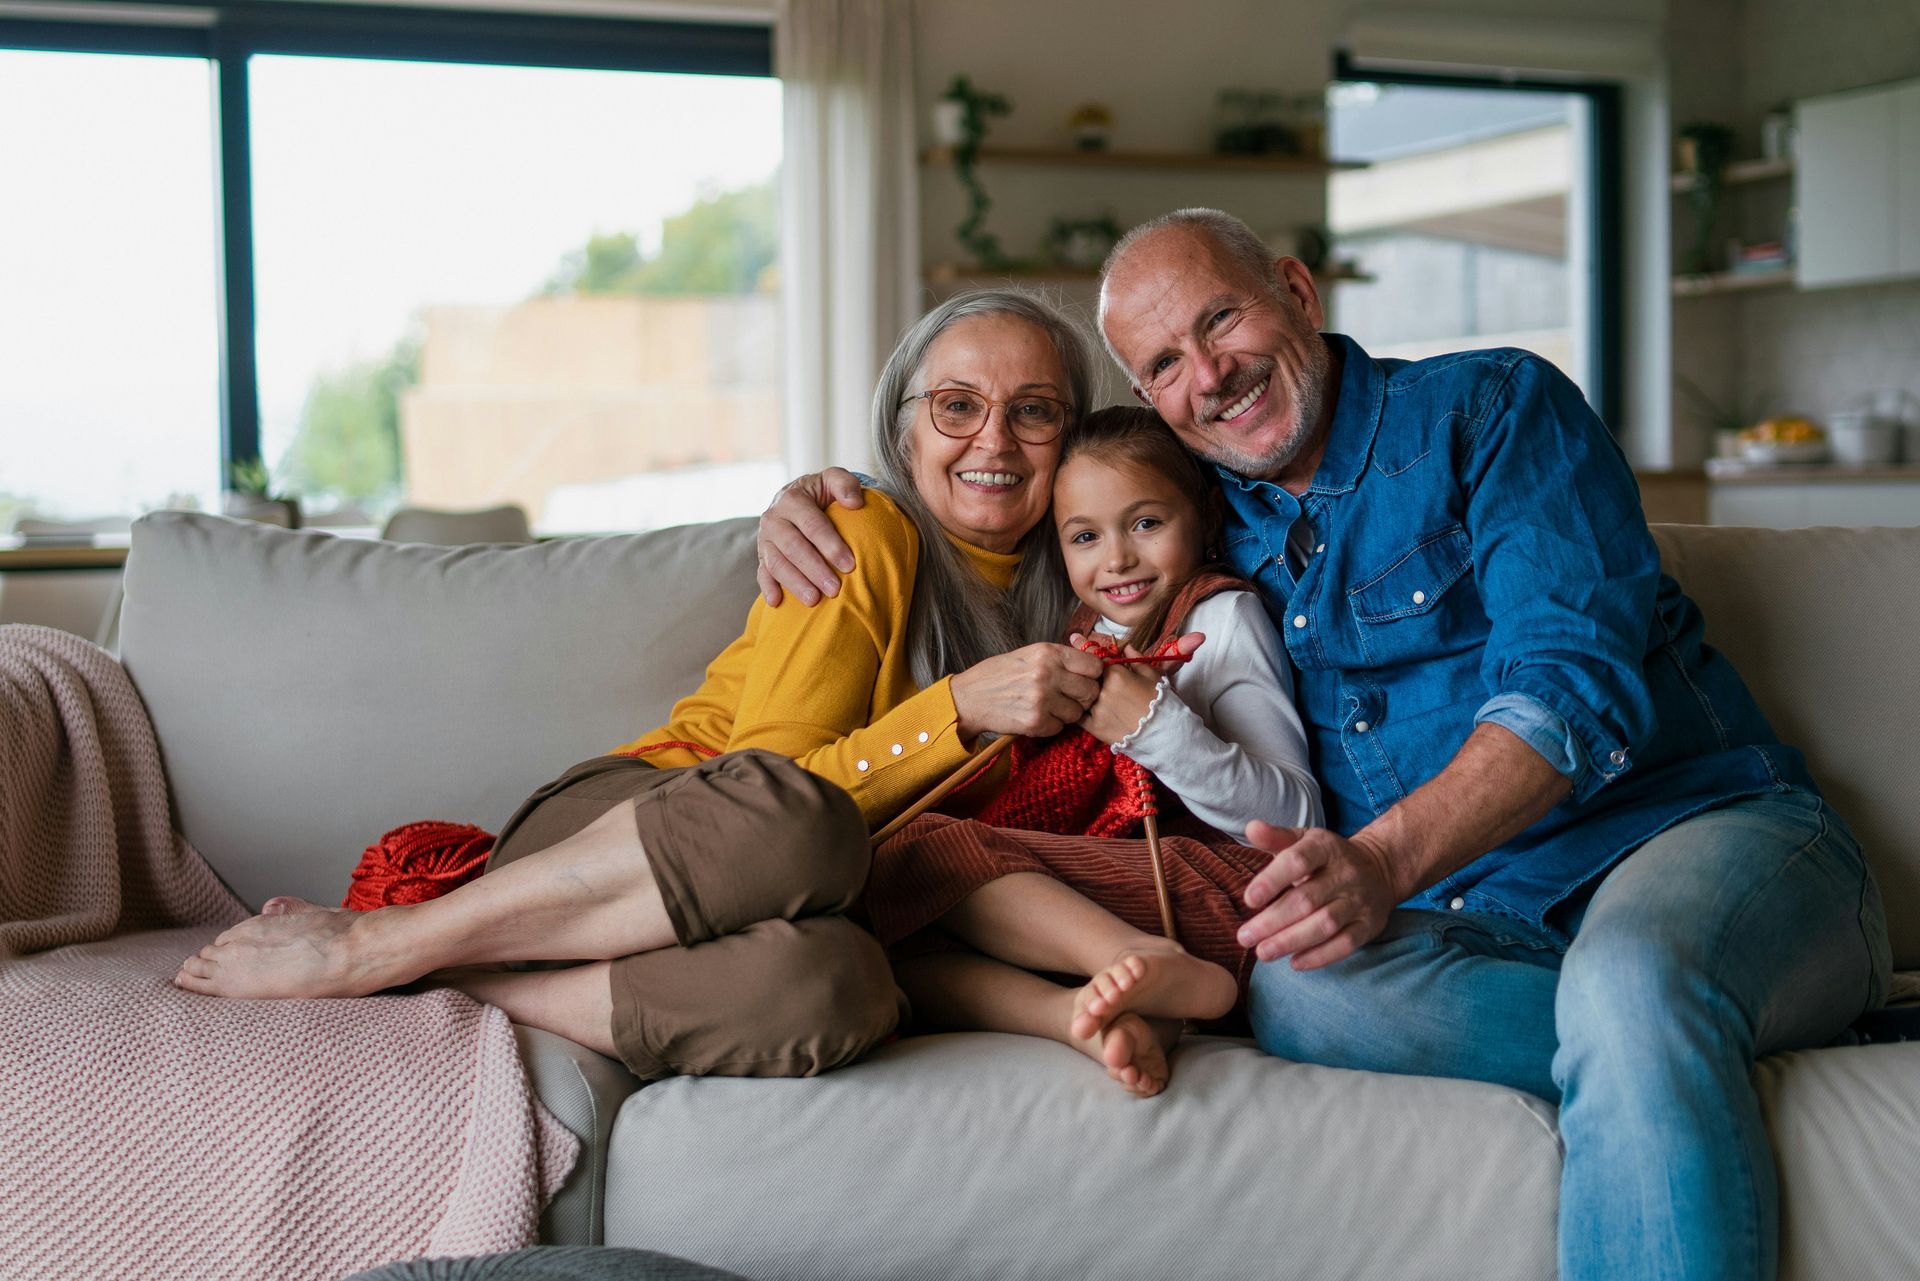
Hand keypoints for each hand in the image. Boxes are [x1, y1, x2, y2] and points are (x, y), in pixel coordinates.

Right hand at [756, 467, 864, 605]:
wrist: (795, 500)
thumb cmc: (820, 493)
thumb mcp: (833, 480)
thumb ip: (845, 484)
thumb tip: (854, 503)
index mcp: (792, 499)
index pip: (813, 525)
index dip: (831, 546)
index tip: (850, 565)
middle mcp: (774, 519)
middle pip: (794, 547)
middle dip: (815, 570)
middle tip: (835, 589)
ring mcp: (765, 539)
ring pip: (777, 563)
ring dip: (795, 583)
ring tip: (814, 600)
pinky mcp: (762, 555)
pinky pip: (761, 573)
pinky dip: (767, 588)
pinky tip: (777, 602)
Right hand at [950, 643, 1104, 738]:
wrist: (970, 697)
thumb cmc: (999, 674)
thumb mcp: (1029, 654)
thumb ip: (1059, 657)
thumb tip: (1090, 661)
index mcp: (1048, 653)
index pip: (1094, 666)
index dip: (1093, 675)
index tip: (1084, 679)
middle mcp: (1048, 674)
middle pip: (1091, 691)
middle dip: (1083, 697)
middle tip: (1069, 697)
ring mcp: (1042, 699)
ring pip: (1077, 713)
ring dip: (1067, 713)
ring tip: (1050, 707)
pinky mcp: (1036, 722)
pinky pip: (1060, 728)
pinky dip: (1051, 725)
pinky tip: (1037, 716)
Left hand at [1076, 632, 1204, 745]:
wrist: (1164, 733)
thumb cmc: (1160, 700)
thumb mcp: (1152, 674)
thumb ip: (1135, 658)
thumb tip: (1125, 645)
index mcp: (1116, 674)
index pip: (1094, 656)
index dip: (1085, 646)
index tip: (1074, 638)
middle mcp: (1102, 690)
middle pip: (1085, 675)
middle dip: (1083, 672)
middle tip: (1078, 668)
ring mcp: (1096, 710)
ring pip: (1079, 694)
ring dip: (1080, 690)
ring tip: (1080, 689)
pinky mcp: (1094, 727)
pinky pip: (1078, 714)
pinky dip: (1078, 709)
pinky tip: (1082, 706)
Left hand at [1236, 820, 1399, 969]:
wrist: (1380, 868)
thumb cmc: (1327, 857)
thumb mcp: (1304, 839)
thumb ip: (1276, 837)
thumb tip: (1251, 828)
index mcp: (1325, 847)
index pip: (1297, 861)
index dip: (1272, 880)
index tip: (1249, 899)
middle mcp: (1345, 874)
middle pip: (1307, 900)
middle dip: (1273, 921)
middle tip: (1245, 937)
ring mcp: (1359, 901)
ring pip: (1325, 924)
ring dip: (1292, 941)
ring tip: (1263, 952)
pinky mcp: (1369, 925)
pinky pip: (1346, 944)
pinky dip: (1320, 956)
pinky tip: (1295, 963)